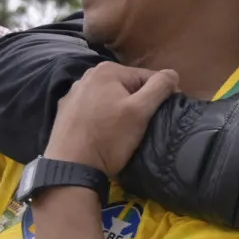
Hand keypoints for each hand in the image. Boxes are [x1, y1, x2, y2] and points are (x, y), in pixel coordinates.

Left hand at [46, 62, 180, 176]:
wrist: (71, 168)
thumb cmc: (108, 138)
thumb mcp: (140, 112)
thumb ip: (159, 87)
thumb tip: (172, 74)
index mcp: (107, 70)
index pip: (147, 77)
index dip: (159, 97)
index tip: (161, 117)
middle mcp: (88, 75)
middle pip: (127, 86)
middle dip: (137, 103)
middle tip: (140, 127)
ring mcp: (73, 93)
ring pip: (109, 98)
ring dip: (118, 110)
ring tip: (121, 133)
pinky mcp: (65, 111)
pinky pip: (92, 109)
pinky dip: (100, 117)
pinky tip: (101, 133)